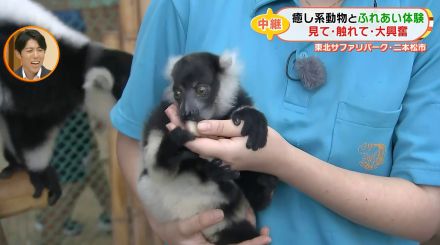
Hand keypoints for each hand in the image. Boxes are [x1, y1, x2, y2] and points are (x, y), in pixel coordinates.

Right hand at [148, 208, 270, 244]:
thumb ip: (199, 222)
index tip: (264, 238)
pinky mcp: (214, 242)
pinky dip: (243, 238)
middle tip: (267, 233)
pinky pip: (231, 243)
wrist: (163, 230)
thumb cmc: (171, 230)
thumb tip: (220, 214)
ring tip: (264, 232)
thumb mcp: (182, 227)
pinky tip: (251, 230)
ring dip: (250, 242)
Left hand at [165, 104, 289, 174]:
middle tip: (169, 111)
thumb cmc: (265, 141)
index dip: (180, 132)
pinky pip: (208, 147)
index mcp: (223, 152)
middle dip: (181, 128)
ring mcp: (222, 161)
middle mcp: (219, 159)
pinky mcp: (226, 159)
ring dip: (188, 132)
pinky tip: (194, 127)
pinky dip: (199, 137)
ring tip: (177, 116)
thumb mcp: (243, 129)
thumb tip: (198, 126)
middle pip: (195, 144)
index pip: (195, 142)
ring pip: (200, 146)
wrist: (280, 159)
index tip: (169, 118)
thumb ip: (220, 127)